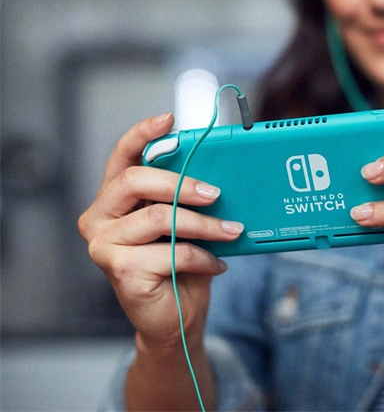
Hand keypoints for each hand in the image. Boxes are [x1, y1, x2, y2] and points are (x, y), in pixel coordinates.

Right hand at [78, 113, 243, 349]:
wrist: (175, 317)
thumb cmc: (178, 263)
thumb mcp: (182, 221)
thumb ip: (184, 197)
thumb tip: (216, 171)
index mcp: (114, 199)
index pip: (122, 157)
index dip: (142, 134)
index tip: (169, 119)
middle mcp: (99, 218)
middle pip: (136, 181)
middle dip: (182, 183)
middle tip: (216, 193)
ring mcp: (104, 246)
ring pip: (160, 218)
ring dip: (204, 224)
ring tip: (231, 231)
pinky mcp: (120, 271)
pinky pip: (173, 252)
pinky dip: (203, 257)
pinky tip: (217, 263)